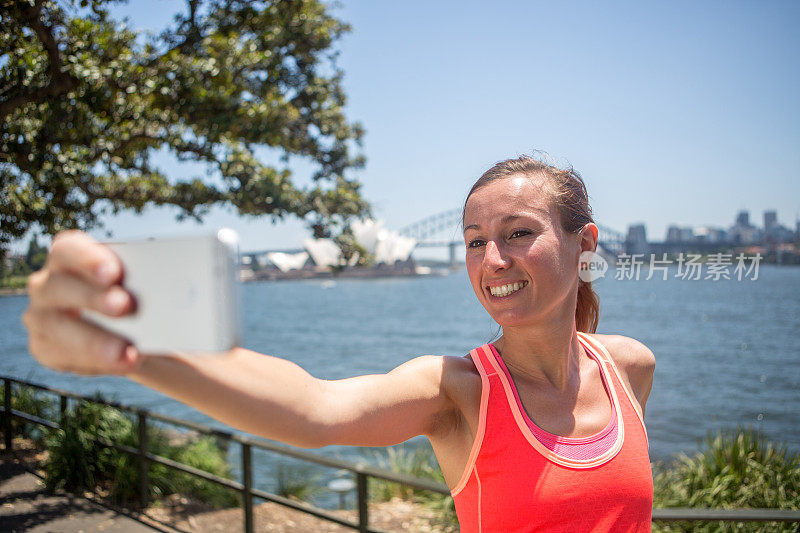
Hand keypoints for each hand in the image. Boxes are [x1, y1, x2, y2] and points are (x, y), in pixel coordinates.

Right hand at [22, 230, 140, 374]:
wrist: (136, 333)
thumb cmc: (140, 297)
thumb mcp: (146, 286)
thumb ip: (152, 281)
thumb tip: (178, 283)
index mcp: (70, 257)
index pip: (69, 249)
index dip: (87, 258)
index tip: (114, 273)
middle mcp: (48, 284)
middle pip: (59, 286)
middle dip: (92, 298)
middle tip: (124, 306)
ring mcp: (42, 316)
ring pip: (54, 326)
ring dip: (92, 339)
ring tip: (127, 351)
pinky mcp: (46, 347)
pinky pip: (63, 356)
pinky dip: (95, 361)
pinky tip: (124, 362)